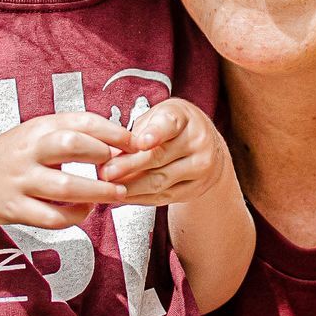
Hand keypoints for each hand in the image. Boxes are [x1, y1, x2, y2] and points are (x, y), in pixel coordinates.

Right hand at [0, 112, 134, 229]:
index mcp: (38, 128)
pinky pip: (53, 217)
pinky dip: (75, 216)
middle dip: (101, 155)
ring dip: (98, 192)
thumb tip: (120, 142)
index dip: (113, 131)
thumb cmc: (18, 156)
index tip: (134, 142)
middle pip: (70, 145)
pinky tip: (86, 210)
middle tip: (120, 166)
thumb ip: (75, 133)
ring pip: (65, 187)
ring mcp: (20, 181)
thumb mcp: (40, 134)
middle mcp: (28, 152)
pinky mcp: (16, 209)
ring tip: (117, 193)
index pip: (81, 121)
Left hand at [98, 99, 232, 206]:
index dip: (154, 134)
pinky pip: (164, 197)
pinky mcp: (196, 188)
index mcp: (183, 117)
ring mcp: (201, 166)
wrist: (209, 147)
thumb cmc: (173, 128)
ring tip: (110, 187)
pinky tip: (125, 196)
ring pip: (160, 181)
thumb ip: (137, 132)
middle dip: (128, 167)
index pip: (168, 125)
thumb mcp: (157, 117)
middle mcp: (197, 140)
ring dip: (131, 187)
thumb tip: (111, 154)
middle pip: (159, 157)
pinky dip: (140, 198)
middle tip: (106, 172)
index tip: (141, 143)